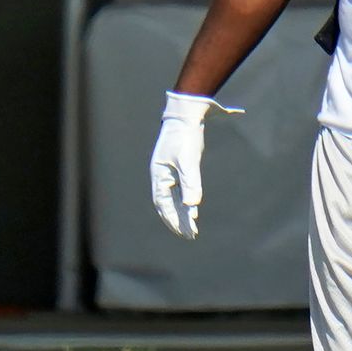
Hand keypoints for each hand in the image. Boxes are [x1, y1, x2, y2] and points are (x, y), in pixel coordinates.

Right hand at [150, 91, 239, 238]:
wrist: (186, 115)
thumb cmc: (185, 137)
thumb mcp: (188, 161)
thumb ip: (191, 183)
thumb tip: (192, 206)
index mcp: (159, 176)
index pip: (164, 206)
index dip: (174, 221)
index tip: (186, 233)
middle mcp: (161, 176)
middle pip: (166, 205)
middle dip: (177, 221)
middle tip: (190, 235)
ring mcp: (168, 171)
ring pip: (172, 198)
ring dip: (181, 212)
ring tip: (191, 226)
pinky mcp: (177, 166)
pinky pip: (177, 189)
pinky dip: (184, 200)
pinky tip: (192, 207)